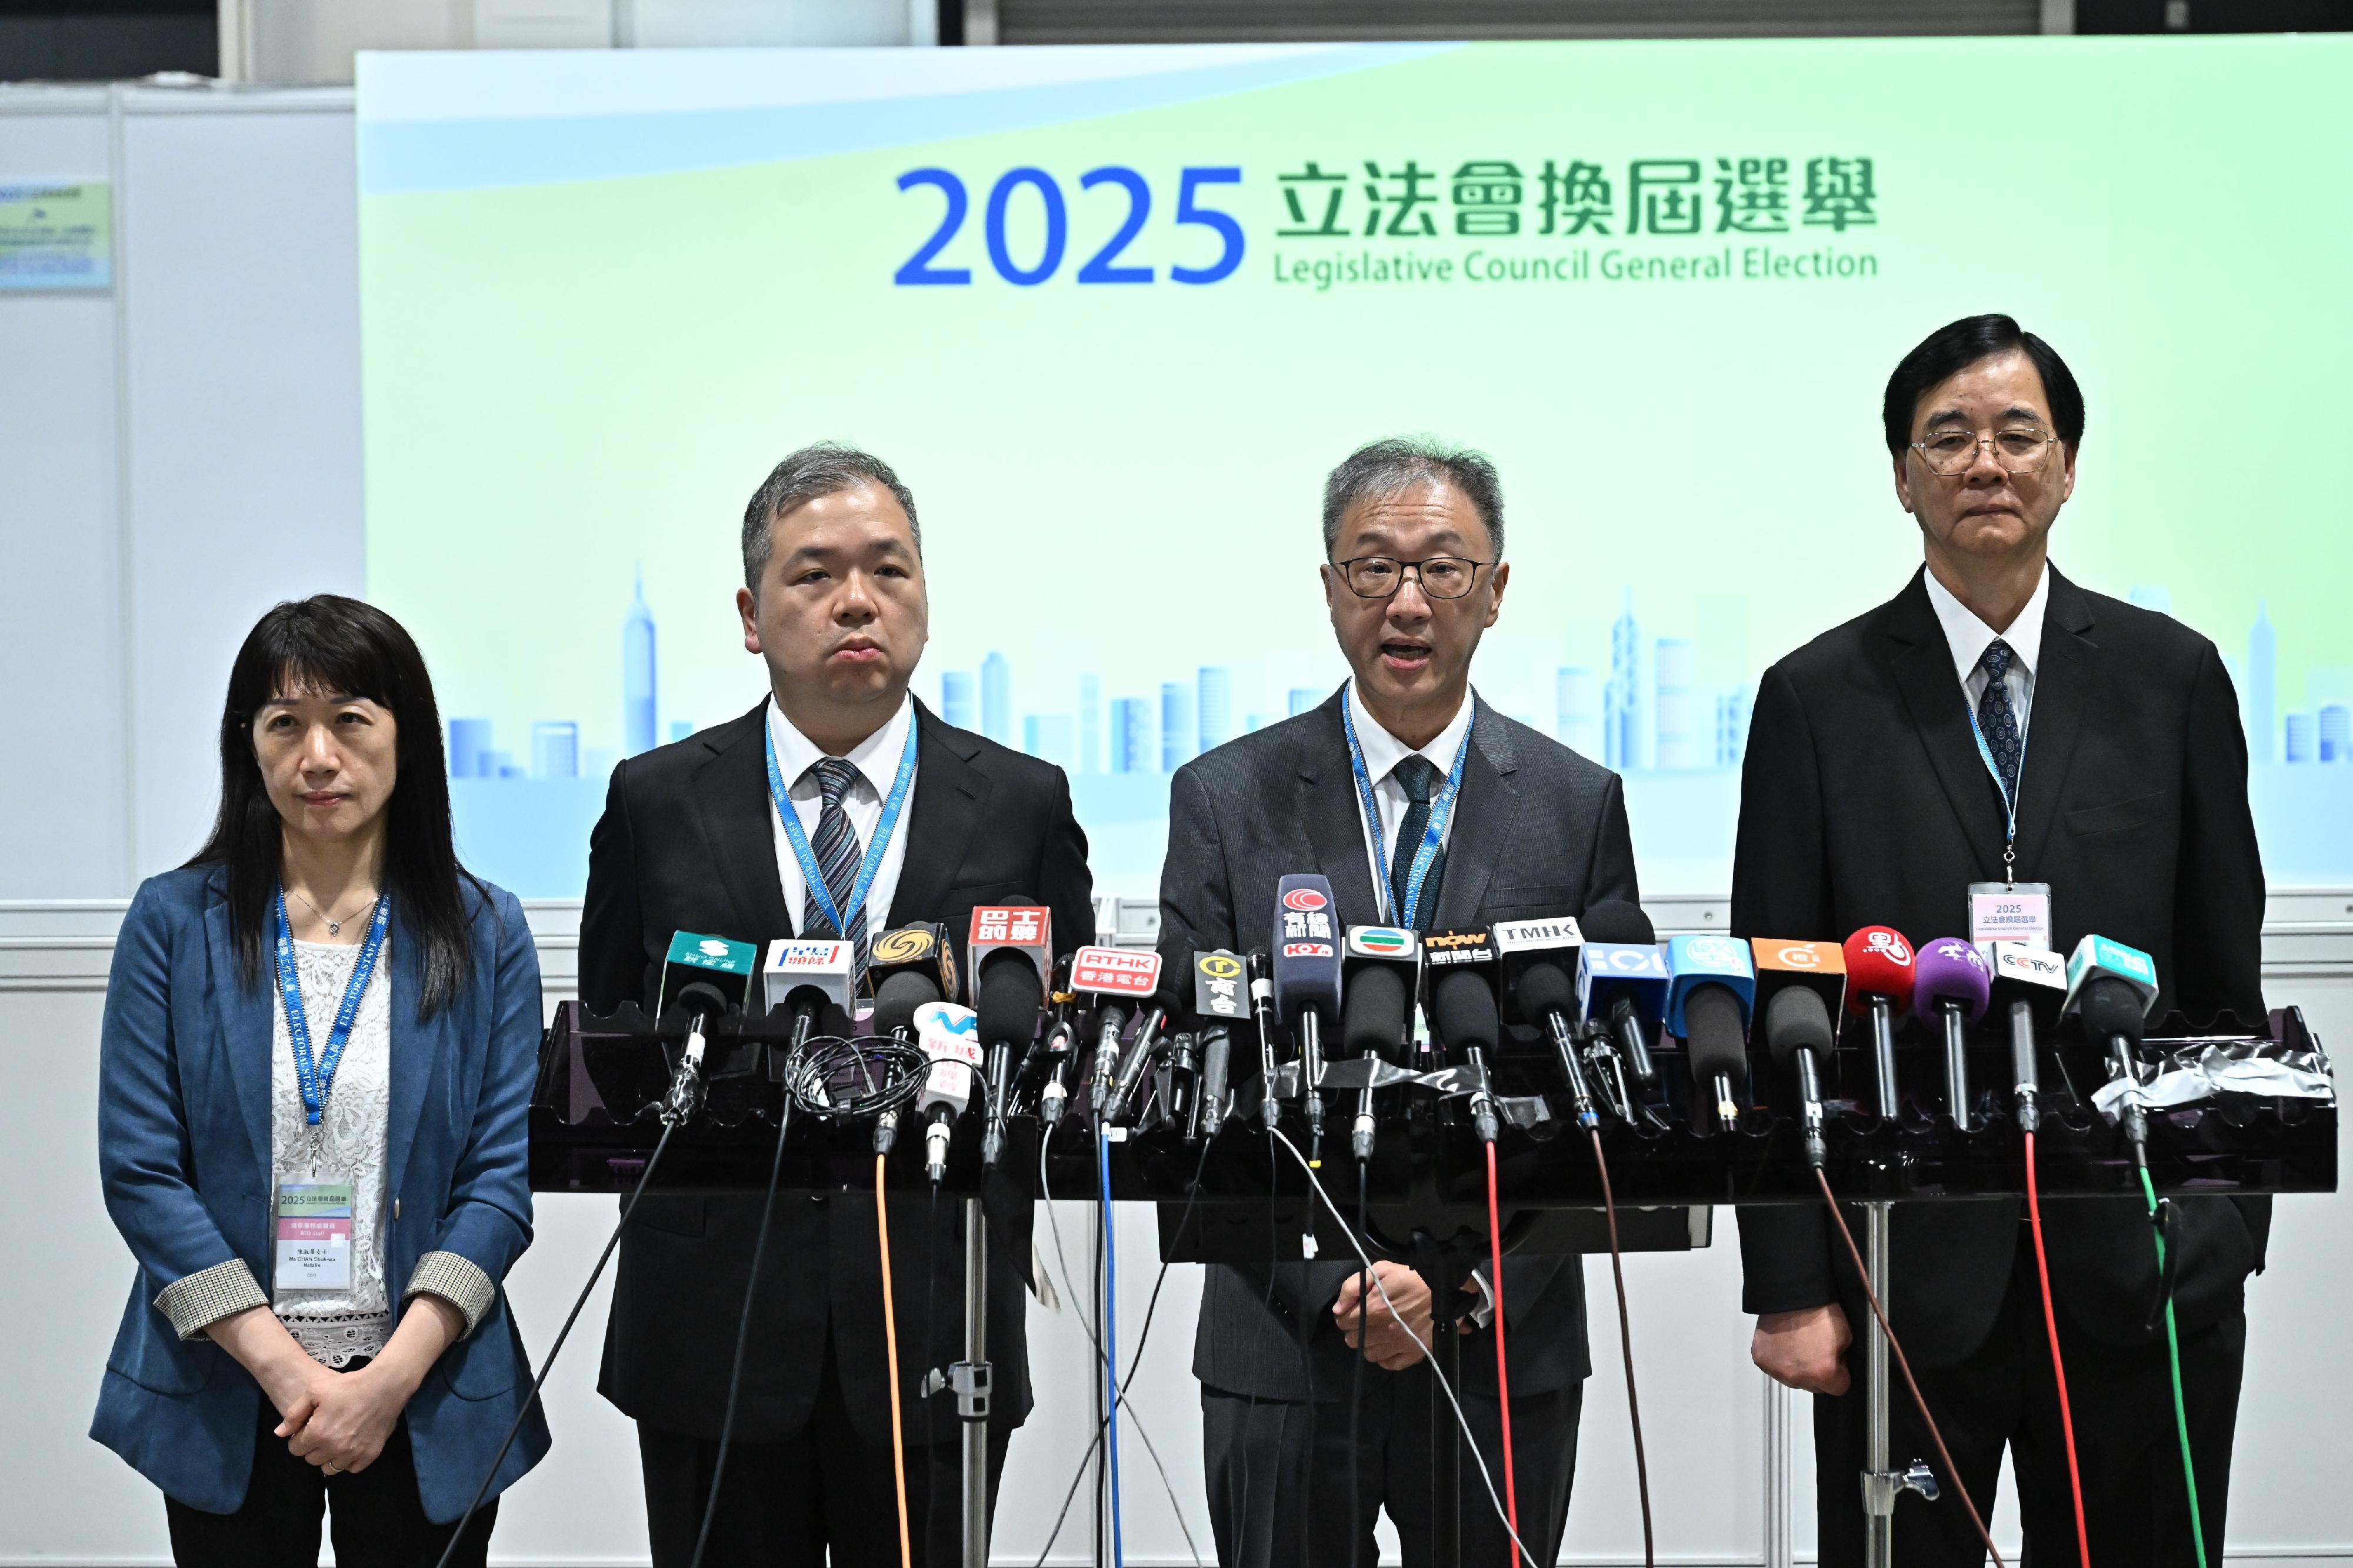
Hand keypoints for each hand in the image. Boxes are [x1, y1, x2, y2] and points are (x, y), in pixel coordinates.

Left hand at [280, 1359, 419, 1474]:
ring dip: (329, 1457)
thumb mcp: (315, 1391)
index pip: (295, 1449)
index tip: (309, 1428)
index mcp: (317, 1433)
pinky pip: (351, 1468)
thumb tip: (280, 1433)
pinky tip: (351, 1444)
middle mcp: (334, 1448)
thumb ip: (294, 1413)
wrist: (384, 1386)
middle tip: (323, 1431)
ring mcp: (353, 1454)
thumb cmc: (348, 1386)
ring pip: (329, 1469)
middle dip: (313, 1447)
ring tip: (336, 1440)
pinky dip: (348, 1460)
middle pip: (311, 1460)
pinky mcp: (369, 1455)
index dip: (299, 1437)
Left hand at [1331, 1264, 1479, 1371]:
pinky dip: (1387, 1357)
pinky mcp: (1415, 1353)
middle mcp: (1383, 1332)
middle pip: (1354, 1341)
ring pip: (1370, 1354)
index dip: (1345, 1315)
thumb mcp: (1380, 1269)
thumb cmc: (1413, 1275)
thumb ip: (1352, 1287)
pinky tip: (1389, 1345)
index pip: (1343, 1322)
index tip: (1352, 1310)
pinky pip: (1391, 1364)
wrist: (1445, 1286)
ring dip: (1369, 1344)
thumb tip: (1338, 1308)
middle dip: (1355, 1329)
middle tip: (1366, 1319)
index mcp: (1372, 1310)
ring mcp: (1399, 1345)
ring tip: (1377, 1332)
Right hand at [1751, 1304, 1851, 1394]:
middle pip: (1814, 1386)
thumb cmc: (1817, 1310)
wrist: (1791, 1294)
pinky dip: (1780, 1358)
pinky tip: (1784, 1343)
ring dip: (1797, 1367)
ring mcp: (1777, 1370)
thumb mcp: (1846, 1337)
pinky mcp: (1761, 1360)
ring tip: (1798, 1344)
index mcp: (1823, 1373)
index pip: (1839, 1388)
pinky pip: (1774, 1367)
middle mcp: (1798, 1377)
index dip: (1840, 1372)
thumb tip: (1837, 1365)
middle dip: (1817, 1372)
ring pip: (1793, 1379)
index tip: (1836, 1360)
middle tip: (1816, 1349)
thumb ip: (1842, 1359)